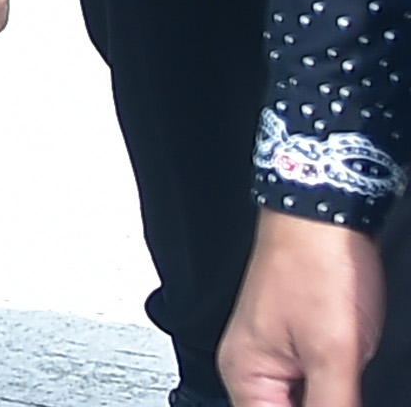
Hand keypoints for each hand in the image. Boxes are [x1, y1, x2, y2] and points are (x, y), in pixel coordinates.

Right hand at [219, 213, 385, 403]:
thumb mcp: (334, 354)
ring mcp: (275, 354)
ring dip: (333, 401)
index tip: (342, 403)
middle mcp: (252, 367)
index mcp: (245, 374)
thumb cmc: (317, 266)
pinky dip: (336, 392)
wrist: (324, 214)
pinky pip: (312, 387)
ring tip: (353, 381)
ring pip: (302, 402)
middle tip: (350, 391)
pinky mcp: (299, 344)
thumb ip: (332, 406)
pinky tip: (356, 385)